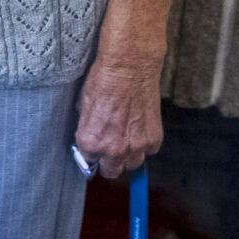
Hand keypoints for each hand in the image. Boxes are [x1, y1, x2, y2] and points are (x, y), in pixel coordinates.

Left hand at [74, 55, 164, 178]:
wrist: (129, 68)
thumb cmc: (103, 81)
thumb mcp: (83, 106)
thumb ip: (87, 128)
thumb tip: (90, 135)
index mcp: (90, 142)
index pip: (89, 161)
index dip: (92, 153)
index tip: (95, 148)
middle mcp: (113, 149)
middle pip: (111, 171)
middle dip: (108, 162)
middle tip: (109, 148)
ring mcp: (136, 146)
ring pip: (132, 164)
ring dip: (128, 155)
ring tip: (126, 137)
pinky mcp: (154, 138)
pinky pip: (150, 151)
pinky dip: (145, 143)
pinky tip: (139, 128)